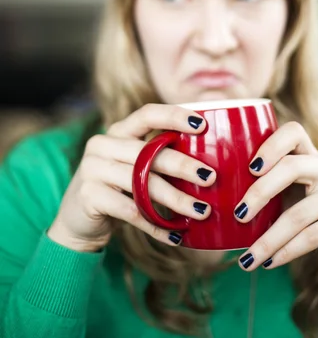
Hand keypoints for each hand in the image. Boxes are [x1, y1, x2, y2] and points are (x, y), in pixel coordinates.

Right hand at [48, 104, 215, 252]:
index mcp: (118, 131)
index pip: (147, 114)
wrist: (77, 223)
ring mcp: (92, 168)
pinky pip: (131, 210)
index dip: (174, 115)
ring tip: (201, 211)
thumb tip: (208, 164)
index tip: (202, 125)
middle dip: (183, 165)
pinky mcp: (89, 195)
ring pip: (142, 183)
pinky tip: (176, 235)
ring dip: (176, 199)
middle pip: (149, 151)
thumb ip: (159, 158)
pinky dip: (156, 225)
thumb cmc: (118, 191)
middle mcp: (103, 144)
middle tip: (210, 177)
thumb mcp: (135, 168)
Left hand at [234, 122, 317, 272]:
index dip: (270, 144)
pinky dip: (287, 252)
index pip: (293, 132)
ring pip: (299, 213)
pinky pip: (313, 235)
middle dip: (260, 192)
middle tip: (238, 215)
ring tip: (247, 259)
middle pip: (291, 167)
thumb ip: (270, 189)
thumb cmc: (316, 214)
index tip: (249, 167)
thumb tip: (218, 203)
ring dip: (268, 240)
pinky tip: (269, 263)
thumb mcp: (295, 195)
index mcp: (312, 155)